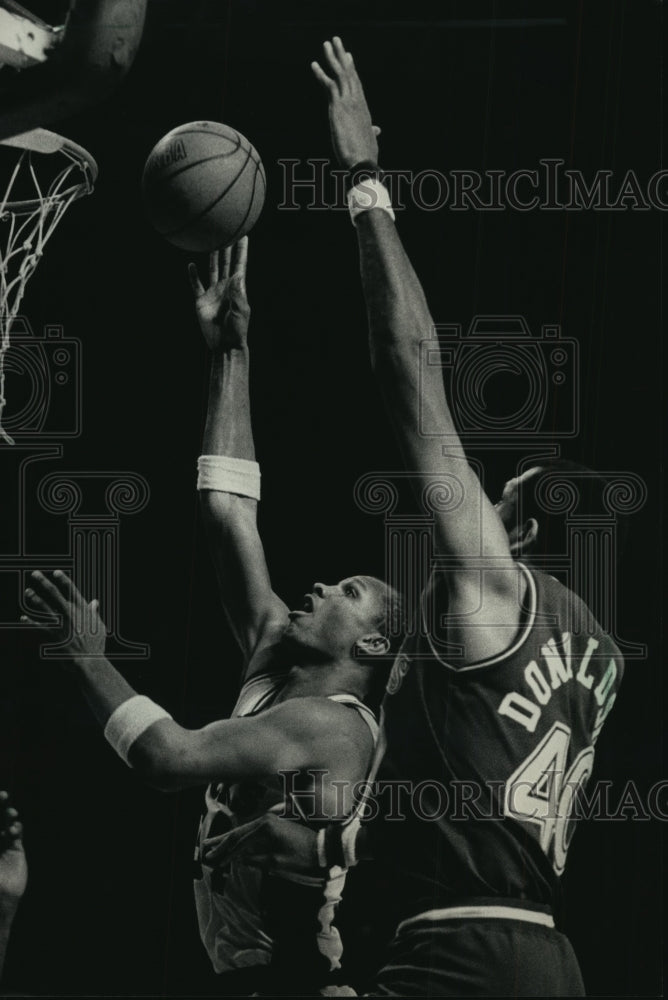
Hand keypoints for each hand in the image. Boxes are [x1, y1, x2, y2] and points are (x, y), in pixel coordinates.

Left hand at [0, 792, 26, 914]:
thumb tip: (0, 829)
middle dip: (0, 806)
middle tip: (2, 795)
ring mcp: (3, 844)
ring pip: (6, 824)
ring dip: (8, 816)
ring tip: (10, 814)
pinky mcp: (16, 850)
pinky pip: (17, 835)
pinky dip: (16, 829)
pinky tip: (13, 830)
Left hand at [22, 570, 106, 661]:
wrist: (90, 660)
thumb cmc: (96, 644)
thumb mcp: (98, 625)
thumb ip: (94, 612)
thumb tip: (95, 602)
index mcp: (83, 609)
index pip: (72, 590)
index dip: (63, 580)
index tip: (56, 572)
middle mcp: (71, 614)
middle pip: (55, 594)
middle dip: (44, 583)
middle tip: (35, 574)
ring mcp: (62, 624)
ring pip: (46, 608)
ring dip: (35, 599)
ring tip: (27, 591)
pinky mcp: (54, 635)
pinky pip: (40, 627)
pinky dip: (31, 622)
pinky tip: (23, 618)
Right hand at [188, 237, 249, 352]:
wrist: (224, 344)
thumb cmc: (237, 330)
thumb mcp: (240, 311)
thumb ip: (238, 293)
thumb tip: (237, 274)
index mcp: (237, 288)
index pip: (240, 264)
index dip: (242, 250)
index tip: (244, 234)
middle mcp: (225, 287)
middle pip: (225, 262)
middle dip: (226, 247)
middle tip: (226, 229)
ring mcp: (213, 292)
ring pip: (212, 269)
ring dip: (212, 256)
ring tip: (210, 241)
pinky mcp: (201, 300)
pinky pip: (196, 285)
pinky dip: (193, 275)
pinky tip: (191, 265)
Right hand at [202, 812, 321, 875]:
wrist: (321, 847)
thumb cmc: (301, 856)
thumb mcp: (277, 862)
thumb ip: (255, 859)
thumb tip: (239, 860)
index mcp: (265, 827)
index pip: (240, 841)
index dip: (227, 854)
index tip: (215, 863)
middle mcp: (265, 820)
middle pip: (238, 832)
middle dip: (222, 842)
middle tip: (206, 849)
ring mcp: (269, 821)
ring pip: (244, 831)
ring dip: (229, 839)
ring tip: (213, 844)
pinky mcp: (273, 825)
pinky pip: (252, 832)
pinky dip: (241, 839)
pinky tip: (233, 845)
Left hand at [312, 37, 380, 169]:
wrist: (362, 162)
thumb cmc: (366, 155)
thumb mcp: (370, 139)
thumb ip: (372, 132)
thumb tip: (377, 130)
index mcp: (363, 108)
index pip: (357, 84)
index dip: (352, 69)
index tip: (348, 56)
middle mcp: (357, 101)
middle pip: (349, 73)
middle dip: (342, 56)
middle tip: (336, 41)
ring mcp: (348, 102)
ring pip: (340, 74)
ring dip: (333, 57)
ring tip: (327, 43)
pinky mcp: (339, 107)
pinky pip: (329, 85)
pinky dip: (321, 74)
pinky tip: (314, 65)